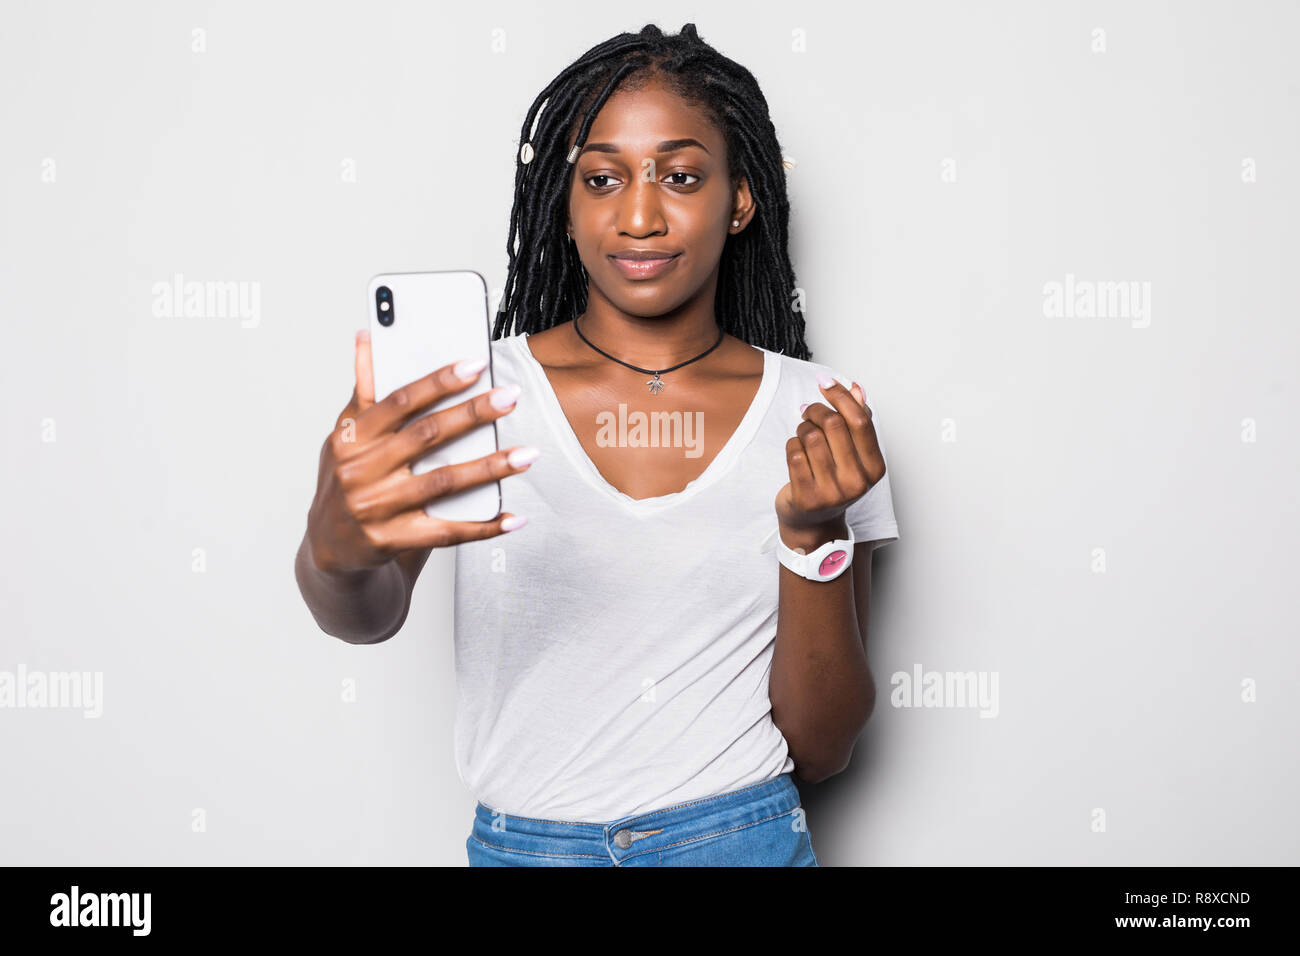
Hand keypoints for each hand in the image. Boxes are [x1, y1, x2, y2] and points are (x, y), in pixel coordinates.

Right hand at [304, 330, 535, 574]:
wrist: (329, 546)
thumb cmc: (345, 481)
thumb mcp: (345, 435)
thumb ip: (364, 390)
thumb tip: (368, 337)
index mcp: (352, 437)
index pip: (400, 401)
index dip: (439, 381)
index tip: (476, 365)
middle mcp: (362, 471)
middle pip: (428, 436)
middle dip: (474, 414)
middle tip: (510, 398)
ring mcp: (377, 508)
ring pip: (444, 482)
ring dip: (490, 468)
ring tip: (527, 454)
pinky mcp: (393, 540)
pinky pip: (447, 532)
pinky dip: (483, 526)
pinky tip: (512, 516)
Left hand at [774, 375, 885, 550]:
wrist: (814, 523)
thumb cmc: (834, 481)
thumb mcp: (853, 454)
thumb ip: (857, 421)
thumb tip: (856, 388)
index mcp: (875, 468)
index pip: (860, 420)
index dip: (840, 396)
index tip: (825, 381)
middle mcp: (857, 482)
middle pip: (833, 424)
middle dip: (815, 410)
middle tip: (807, 410)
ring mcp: (832, 492)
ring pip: (810, 436)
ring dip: (802, 428)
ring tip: (802, 435)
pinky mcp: (807, 497)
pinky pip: (794, 453)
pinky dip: (791, 446)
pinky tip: (796, 453)